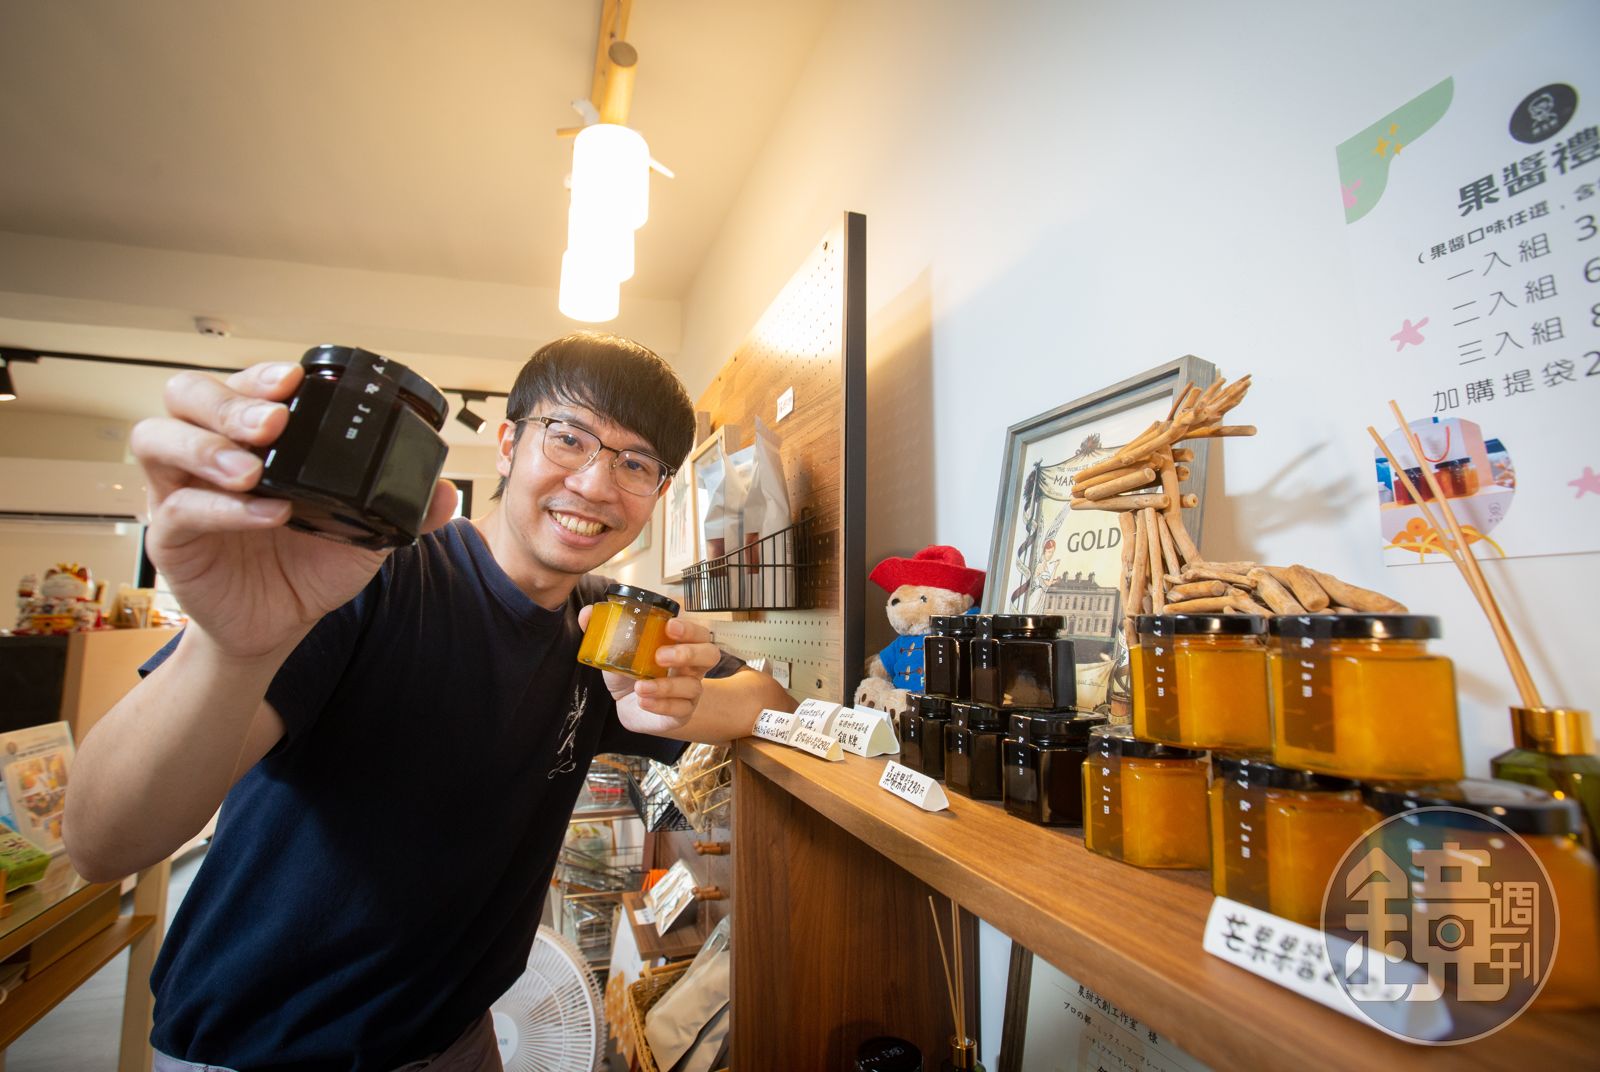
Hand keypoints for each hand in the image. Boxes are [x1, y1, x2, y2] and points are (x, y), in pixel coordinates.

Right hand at [133, 362, 457, 660]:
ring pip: (159, 438)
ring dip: (207, 445)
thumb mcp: (366, 534)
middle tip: (272, 421)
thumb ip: (405, 509)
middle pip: (187, 395)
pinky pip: (180, 509)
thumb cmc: (310, 567)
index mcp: (253, 439)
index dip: (262, 375)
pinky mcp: (171, 537)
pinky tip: (265, 512)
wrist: (279, 626)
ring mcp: (181, 491)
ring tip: (253, 467)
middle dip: (228, 400)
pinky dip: (222, 508)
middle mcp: (210, 453)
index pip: (243, 385)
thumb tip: (444, 490)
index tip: (295, 380)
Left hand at [576, 609, 720, 736]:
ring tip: (641, 686)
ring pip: (694, 686)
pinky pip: (680, 710)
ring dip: (667, 686)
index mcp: (680, 644)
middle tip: (659, 656)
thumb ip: (603, 629)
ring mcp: (689, 691)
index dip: (689, 627)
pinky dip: (661, 705)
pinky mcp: (682, 713)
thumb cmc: (631, 672)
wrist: (628, 705)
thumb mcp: (616, 649)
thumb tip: (587, 613)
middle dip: (688, 653)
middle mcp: (692, 666)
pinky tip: (643, 701)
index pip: (697, 631)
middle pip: (710, 654)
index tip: (669, 625)